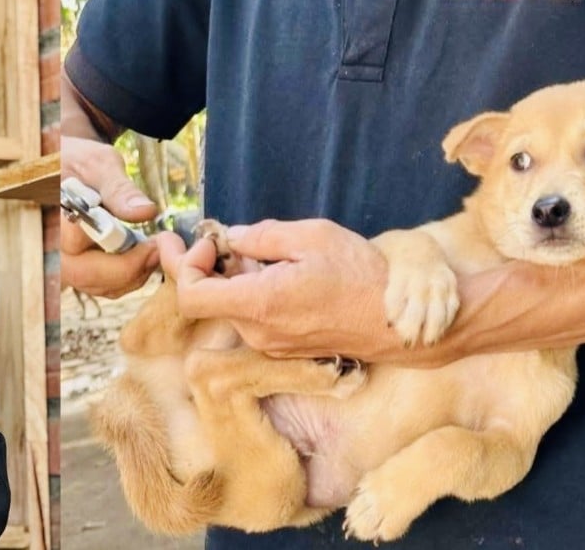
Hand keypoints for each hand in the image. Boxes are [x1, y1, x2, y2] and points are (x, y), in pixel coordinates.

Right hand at [61, 135, 159, 297]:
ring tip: (153, 250)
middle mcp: (49, 245)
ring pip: (96, 285)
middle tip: (157, 250)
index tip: (152, 243)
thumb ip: (120, 189)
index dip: (117, 250)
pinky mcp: (74, 269)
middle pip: (86, 275)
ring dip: (130, 274)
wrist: (65, 167)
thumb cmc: (78, 160)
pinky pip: (100, 285)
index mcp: (50, 215)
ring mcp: (60, 262)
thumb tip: (146, 212)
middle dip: (129, 268)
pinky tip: (142, 256)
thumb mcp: (98, 164)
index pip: (78, 245)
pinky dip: (125, 277)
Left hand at [157, 219, 403, 362]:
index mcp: (260, 303)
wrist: (397, 320)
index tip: (210, 243)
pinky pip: (252, 318)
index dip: (188, 266)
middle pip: (208, 301)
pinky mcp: (281, 349)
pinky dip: (250, 294)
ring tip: (261, 254)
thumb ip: (262, 236)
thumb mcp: (312, 236)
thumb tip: (232, 238)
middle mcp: (258, 332)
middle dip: (209, 267)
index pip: (190, 297)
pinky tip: (275, 274)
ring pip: (231, 308)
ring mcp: (269, 345)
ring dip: (233, 280)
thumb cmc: (360, 275)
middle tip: (220, 238)